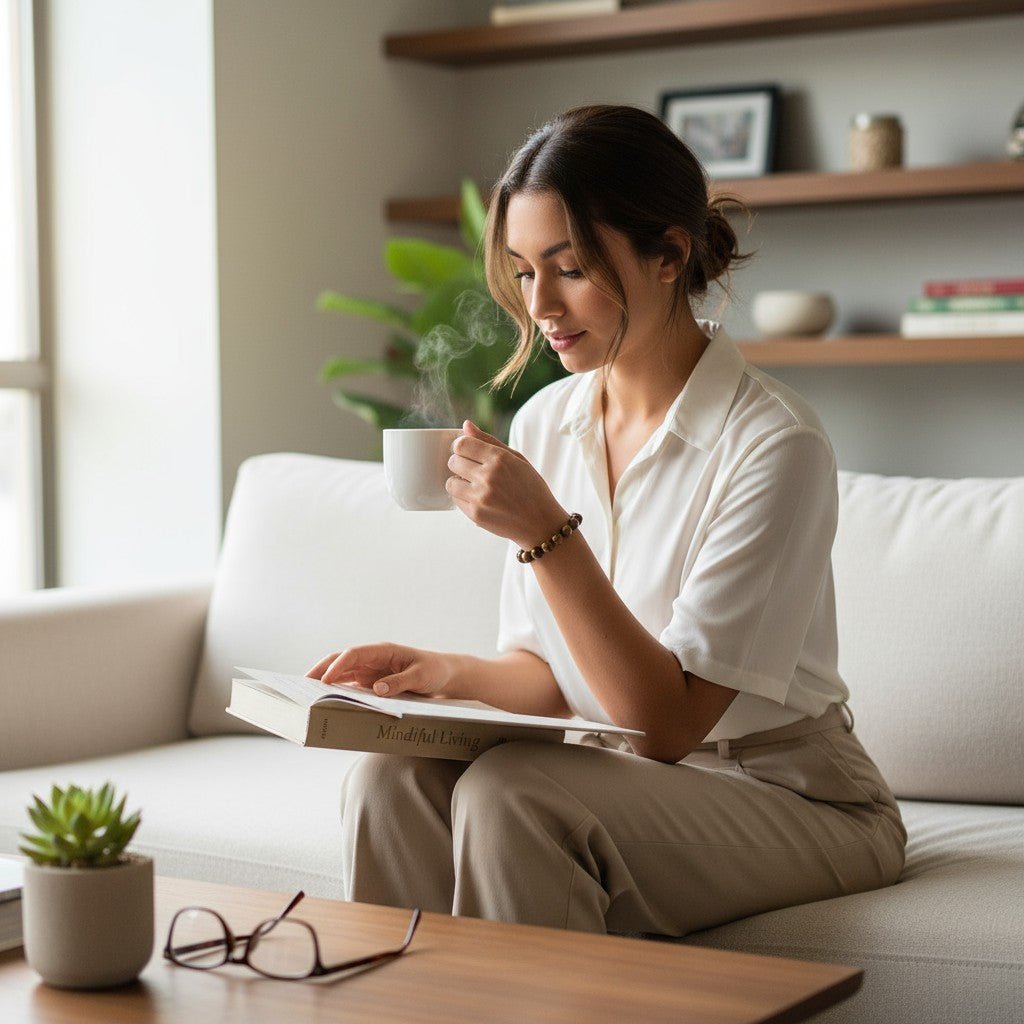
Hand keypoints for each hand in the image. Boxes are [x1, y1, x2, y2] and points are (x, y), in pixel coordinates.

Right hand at [306, 643, 453, 697]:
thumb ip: (400, 682)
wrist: (443, 675)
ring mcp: (370, 670)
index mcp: (383, 651)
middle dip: (321, 670)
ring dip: (324, 681)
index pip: (354, 654)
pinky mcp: (370, 682)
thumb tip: (377, 690)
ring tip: (306, 695)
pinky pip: (349, 685)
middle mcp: (373, 659)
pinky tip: (325, 702)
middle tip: (302, 685)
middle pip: (340, 660)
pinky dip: (336, 691)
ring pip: (341, 672)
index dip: (338, 665)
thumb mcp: (421, 677)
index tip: (325, 680)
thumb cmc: (434, 671)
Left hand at [447, 420, 565, 547]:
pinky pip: (455, 500)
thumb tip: (466, 425)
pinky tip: (479, 498)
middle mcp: (488, 476)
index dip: (461, 446)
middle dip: (460, 464)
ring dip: (459, 482)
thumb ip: (488, 441)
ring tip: (474, 486)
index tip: (466, 451)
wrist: (540, 523)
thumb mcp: (517, 459)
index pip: (461, 444)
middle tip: (473, 470)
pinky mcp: (475, 514)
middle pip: (453, 461)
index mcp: (500, 459)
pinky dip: (463, 498)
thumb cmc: (531, 488)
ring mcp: (481, 497)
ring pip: (450, 482)